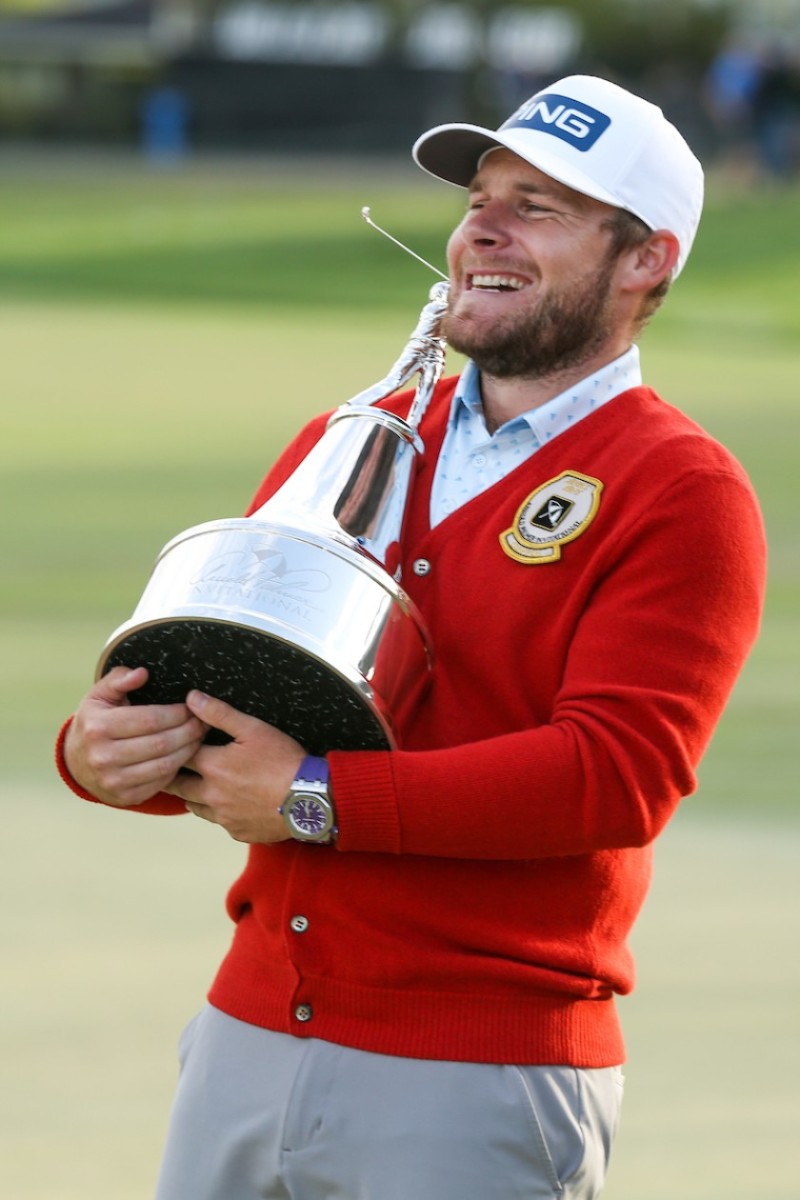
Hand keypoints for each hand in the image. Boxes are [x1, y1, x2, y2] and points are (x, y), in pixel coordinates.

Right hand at [64, 666, 207, 807]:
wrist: (76, 763)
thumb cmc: (95, 722)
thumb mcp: (99, 696)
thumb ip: (119, 679)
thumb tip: (142, 673)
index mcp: (99, 727)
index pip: (150, 719)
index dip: (177, 713)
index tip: (193, 707)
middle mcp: (103, 757)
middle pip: (161, 743)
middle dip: (189, 731)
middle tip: (204, 722)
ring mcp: (113, 780)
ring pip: (164, 765)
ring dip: (189, 750)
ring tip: (200, 737)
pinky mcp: (125, 797)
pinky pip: (161, 783)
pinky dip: (177, 768)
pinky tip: (185, 754)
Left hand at [168, 691, 302, 843]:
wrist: (309, 799)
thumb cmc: (284, 761)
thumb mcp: (253, 729)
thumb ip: (219, 713)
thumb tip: (192, 699)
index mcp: (213, 766)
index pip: (179, 755)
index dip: (176, 747)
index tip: (172, 745)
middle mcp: (212, 795)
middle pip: (179, 787)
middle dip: (173, 776)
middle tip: (169, 770)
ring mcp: (224, 817)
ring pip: (195, 808)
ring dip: (193, 797)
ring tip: (194, 788)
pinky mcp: (239, 831)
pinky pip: (220, 823)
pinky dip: (219, 814)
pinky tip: (228, 806)